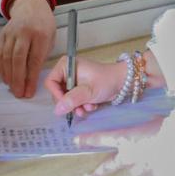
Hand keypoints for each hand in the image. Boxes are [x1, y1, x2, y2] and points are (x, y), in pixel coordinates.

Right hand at [0, 0, 55, 97]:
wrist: (31, 7)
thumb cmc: (44, 24)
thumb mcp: (51, 38)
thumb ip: (43, 55)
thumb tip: (33, 77)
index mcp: (41, 34)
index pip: (34, 59)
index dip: (31, 78)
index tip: (30, 91)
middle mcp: (25, 32)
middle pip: (18, 59)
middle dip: (18, 79)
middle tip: (19, 93)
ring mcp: (12, 33)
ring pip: (7, 57)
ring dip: (9, 76)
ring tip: (13, 88)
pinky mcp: (3, 35)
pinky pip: (1, 54)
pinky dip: (2, 68)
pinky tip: (6, 77)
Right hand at [44, 50, 165, 119]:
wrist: (124, 82)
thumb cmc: (107, 81)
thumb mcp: (88, 91)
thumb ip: (72, 100)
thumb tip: (57, 110)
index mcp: (67, 65)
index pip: (50, 82)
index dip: (56, 95)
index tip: (66, 104)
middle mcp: (68, 71)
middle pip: (57, 92)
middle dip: (69, 103)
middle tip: (79, 110)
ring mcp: (73, 79)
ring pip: (66, 98)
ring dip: (76, 106)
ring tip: (88, 108)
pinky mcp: (80, 87)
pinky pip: (74, 99)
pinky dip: (81, 105)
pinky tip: (91, 105)